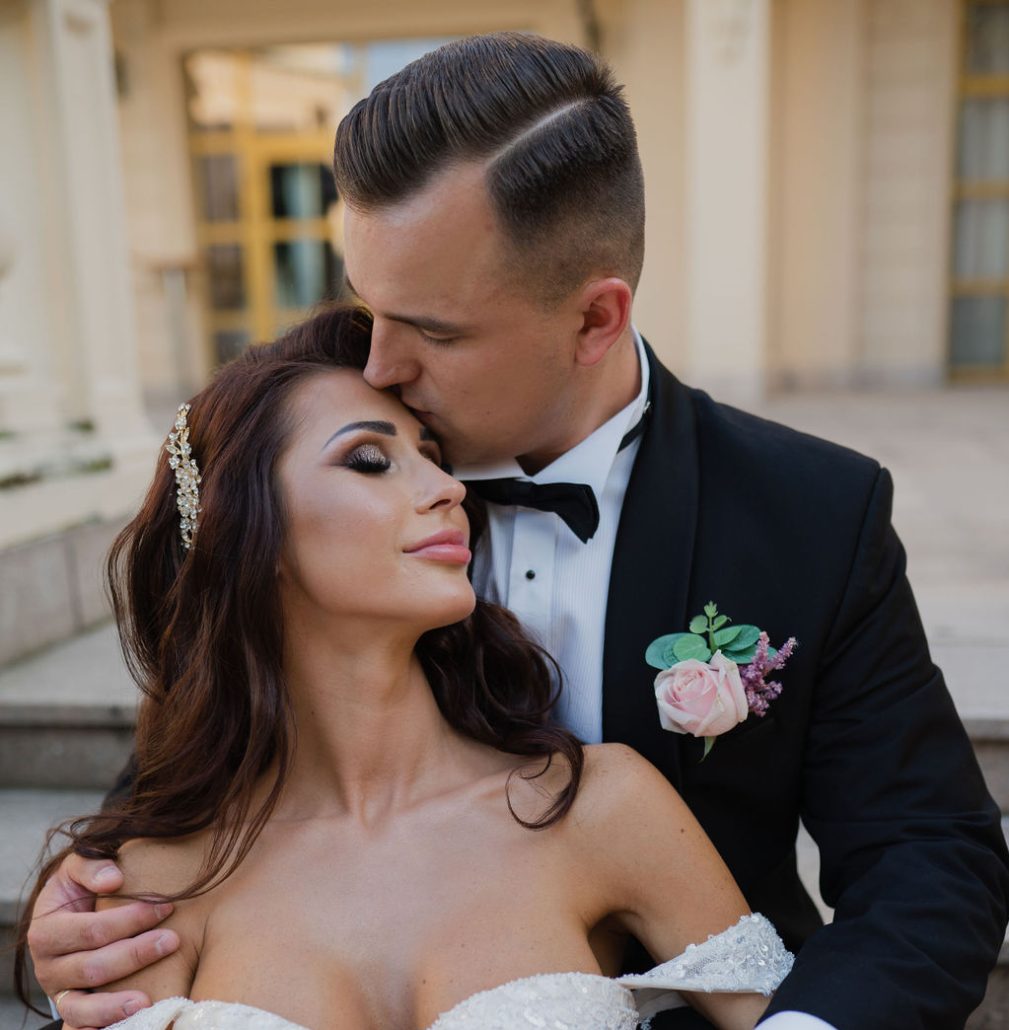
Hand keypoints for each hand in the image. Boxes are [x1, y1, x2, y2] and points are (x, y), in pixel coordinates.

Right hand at [27, 853, 179, 1029]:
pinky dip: (98, 1027)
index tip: (166, 907)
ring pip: (82, 1006)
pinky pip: (78, 1026)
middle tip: (173, 940)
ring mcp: (59, 991)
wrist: (69, 911)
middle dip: (135, 955)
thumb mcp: (78, 868)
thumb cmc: (80, 886)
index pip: (92, 930)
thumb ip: (92, 865)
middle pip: (93, 968)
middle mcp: (48, 966)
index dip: (130, 920)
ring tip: (146, 1000)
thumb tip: (114, 880)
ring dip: (115, 1005)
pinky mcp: (70, 1008)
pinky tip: (127, 1023)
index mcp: (47, 931)